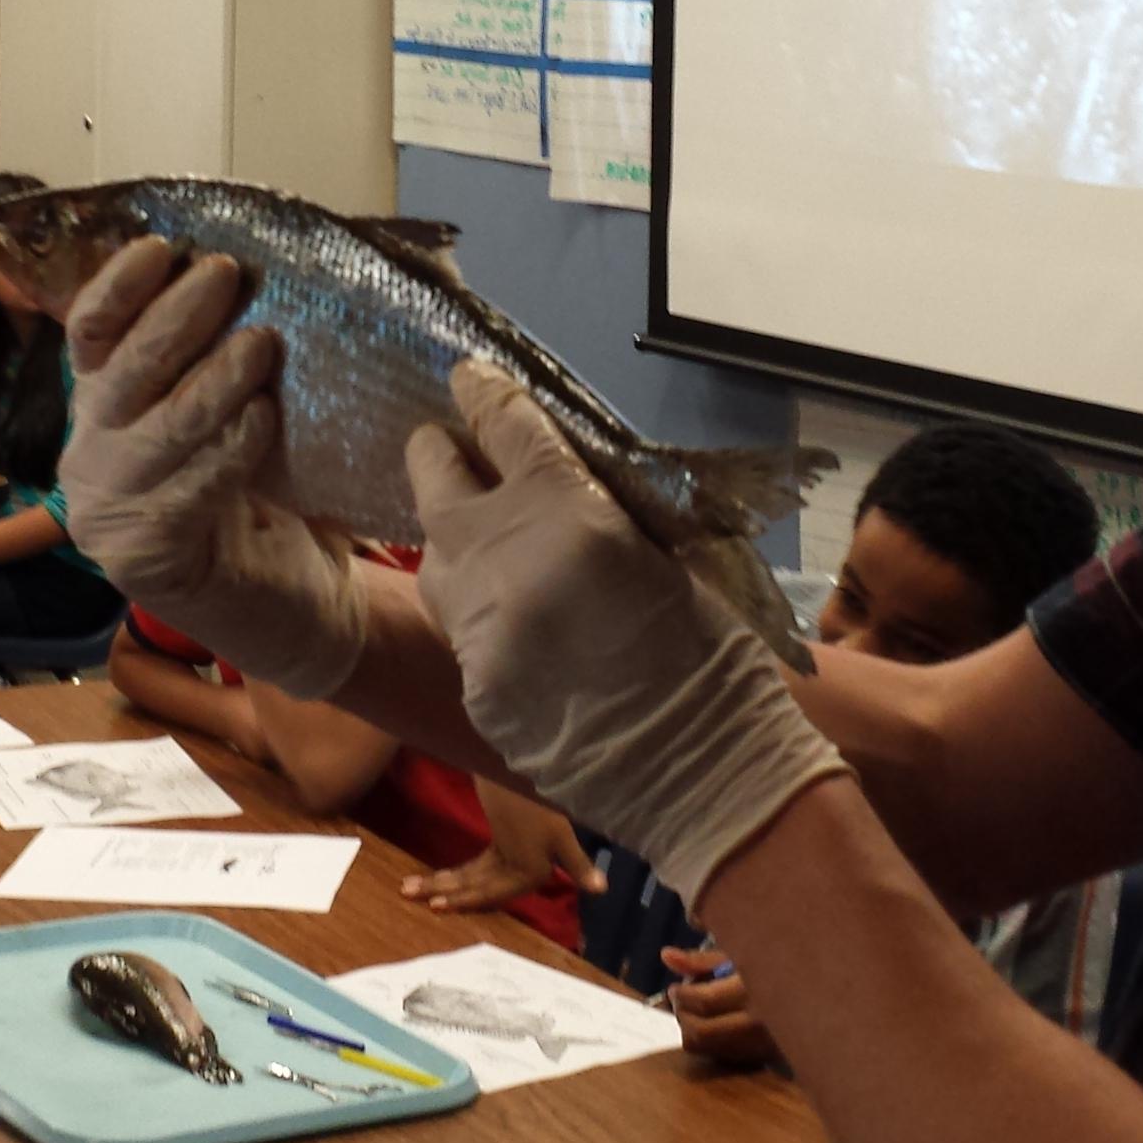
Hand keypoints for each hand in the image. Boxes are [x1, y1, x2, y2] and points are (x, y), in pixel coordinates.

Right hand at [57, 240, 369, 697]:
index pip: (92, 334)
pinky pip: (186, 491)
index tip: (164, 248)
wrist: (294, 605)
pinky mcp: (139, 559)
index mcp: (105, 407)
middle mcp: (92, 454)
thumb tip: (257, 268)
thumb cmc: (271, 495)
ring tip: (260, 345)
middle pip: (121, 374)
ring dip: (210, 382)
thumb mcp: (237, 411)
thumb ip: (225, 354)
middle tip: (226, 277)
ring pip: (156, 430)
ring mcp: (106, 511)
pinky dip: (227, 451)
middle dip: (174, 319)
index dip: (119, 287)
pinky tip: (262, 421)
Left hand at [406, 361, 847, 906]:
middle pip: (432, 473)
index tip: (468, 377)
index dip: (481, 392)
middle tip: (458, 454)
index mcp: (567, 507)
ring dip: (457, 543)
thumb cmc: (709, 652)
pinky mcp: (469, 676)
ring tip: (490, 548)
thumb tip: (558, 479)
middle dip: (442, 456)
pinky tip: (518, 629)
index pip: (500, 421)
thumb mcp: (660, 551)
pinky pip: (459, 626)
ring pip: (433, 553)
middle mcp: (502, 552)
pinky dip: (481, 617)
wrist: (699, 765)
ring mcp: (475, 620)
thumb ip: (593, 508)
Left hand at [657, 946, 777, 1065]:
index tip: (675, 988)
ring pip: (707, 1047)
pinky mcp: (761, 1056)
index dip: (681, 996)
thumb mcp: (740, 955)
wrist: (814, 992)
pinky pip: (721, 1054)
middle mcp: (759, 1020)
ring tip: (697, 1009)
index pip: (704, 1002)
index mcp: (754, 989)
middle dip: (682, 1015)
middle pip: (701, 1032)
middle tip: (680, 1000)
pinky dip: (709, 1040)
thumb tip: (666, 956)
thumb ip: (701, 959)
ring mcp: (761, 1042)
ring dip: (691, 1029)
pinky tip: (715, 1022)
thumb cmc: (772, 967)